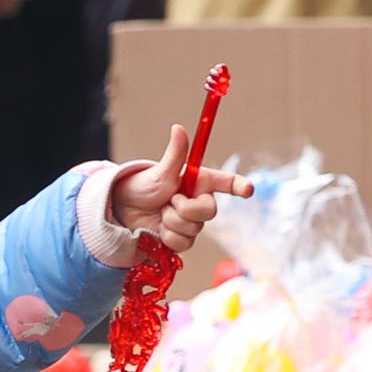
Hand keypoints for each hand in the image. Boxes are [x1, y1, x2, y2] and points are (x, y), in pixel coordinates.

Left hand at [103, 122, 250, 253]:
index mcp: (199, 182)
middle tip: (168, 202)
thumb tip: (178, 128)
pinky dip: (168, 237)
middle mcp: (198, 202)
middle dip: (186, 210)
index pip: (226, 183)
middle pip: (209, 212)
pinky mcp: (181, 239)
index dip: (240, 186)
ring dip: (172, 222)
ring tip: (160, 213)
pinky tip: (159, 229)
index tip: (248, 189)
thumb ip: (175, 154)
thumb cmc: (143, 186)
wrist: (123, 209)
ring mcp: (191, 222)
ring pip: (194, 230)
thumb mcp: (160, 172)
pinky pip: (183, 244)